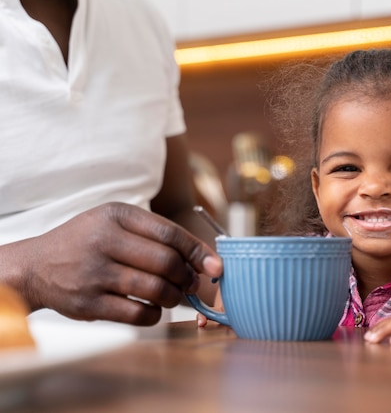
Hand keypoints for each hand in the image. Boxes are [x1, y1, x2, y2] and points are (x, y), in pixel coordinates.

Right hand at [1, 202, 222, 325]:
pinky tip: (153, 309)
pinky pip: (137, 314)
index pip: (170, 234)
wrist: (35, 266)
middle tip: (190, 284)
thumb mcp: (115, 223)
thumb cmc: (88, 242)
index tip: (215, 266)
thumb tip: (205, 261)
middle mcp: (104, 241)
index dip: (198, 252)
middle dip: (186, 277)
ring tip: (172, 296)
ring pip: (154, 289)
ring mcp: (94, 273)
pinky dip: (154, 315)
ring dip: (173, 297)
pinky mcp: (87, 303)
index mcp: (116, 215)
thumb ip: (156, 236)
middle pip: (166, 262)